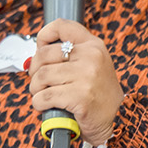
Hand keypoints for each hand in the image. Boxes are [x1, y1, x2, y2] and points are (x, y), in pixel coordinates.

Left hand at [29, 19, 122, 146]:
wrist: (113, 122)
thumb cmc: (96, 94)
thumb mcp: (92, 65)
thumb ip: (71, 54)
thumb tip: (36, 52)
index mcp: (94, 45)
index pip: (62, 26)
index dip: (44, 35)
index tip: (39, 48)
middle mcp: (92, 57)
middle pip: (44, 54)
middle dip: (34, 70)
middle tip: (38, 81)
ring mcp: (87, 76)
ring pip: (42, 76)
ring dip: (35, 89)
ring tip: (42, 95)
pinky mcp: (80, 97)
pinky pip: (45, 96)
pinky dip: (39, 103)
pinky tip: (45, 106)